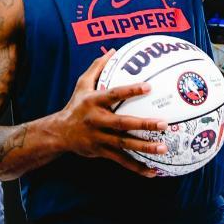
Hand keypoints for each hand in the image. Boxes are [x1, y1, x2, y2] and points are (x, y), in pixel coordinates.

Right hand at [53, 51, 167, 178]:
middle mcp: (96, 120)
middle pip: (122, 123)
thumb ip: (98, 68)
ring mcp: (99, 138)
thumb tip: (113, 51)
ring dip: (144, 147)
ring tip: (164, 148)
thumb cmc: (76, 105)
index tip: (149, 87)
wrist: (59, 133)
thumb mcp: (82, 85)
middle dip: (144, 124)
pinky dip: (137, 167)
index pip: (114, 94)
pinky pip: (121, 160)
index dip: (130, 90)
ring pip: (124, 144)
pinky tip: (153, 172)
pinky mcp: (101, 152)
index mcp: (94, 102)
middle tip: (164, 123)